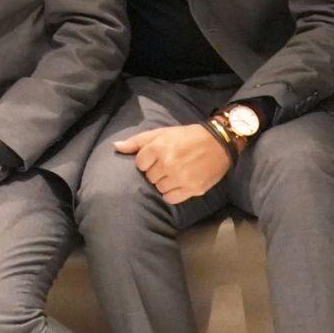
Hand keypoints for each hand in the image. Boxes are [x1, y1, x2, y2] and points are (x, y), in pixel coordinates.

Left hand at [115, 124, 235, 205]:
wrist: (218, 143)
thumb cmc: (186, 137)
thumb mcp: (161, 133)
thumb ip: (137, 141)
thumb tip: (116, 147)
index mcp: (158, 148)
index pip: (140, 164)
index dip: (147, 161)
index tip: (157, 157)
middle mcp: (168, 164)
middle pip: (149, 177)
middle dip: (156, 171)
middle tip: (168, 164)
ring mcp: (180, 178)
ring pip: (159, 188)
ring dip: (164, 182)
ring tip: (175, 173)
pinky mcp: (192, 189)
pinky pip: (171, 199)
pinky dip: (172, 193)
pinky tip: (179, 183)